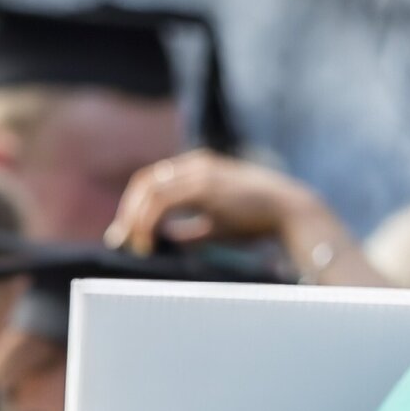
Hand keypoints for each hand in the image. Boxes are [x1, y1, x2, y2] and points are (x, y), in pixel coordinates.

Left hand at [108, 152, 376, 284]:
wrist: (289, 212)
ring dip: (135, 220)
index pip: (153, 180)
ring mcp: (200, 172)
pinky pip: (161, 202)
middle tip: (120, 240)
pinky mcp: (204, 186)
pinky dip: (147, 223)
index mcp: (199, 167)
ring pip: (149, 191)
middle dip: (127, 212)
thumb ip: (189, 229)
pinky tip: (147, 243)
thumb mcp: (216, 225)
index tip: (126, 232)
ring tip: (136, 246)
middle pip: (145, 182)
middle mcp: (196, 164)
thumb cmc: (257, 221)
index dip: (134, 205)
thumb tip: (166, 238)